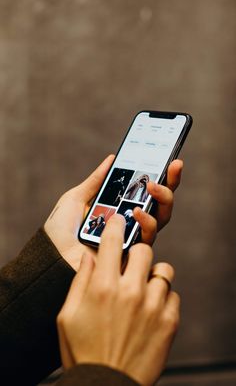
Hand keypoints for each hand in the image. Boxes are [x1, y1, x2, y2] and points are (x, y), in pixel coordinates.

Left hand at [44, 155, 182, 269]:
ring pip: (161, 219)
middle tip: (173, 167)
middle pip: (161, 204)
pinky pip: (148, 238)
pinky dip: (147, 222)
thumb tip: (112, 158)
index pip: (146, 191)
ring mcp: (132, 238)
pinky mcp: (131, 253)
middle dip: (170, 184)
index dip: (162, 176)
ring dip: (162, 200)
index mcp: (119, 208)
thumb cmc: (61, 230)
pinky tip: (137, 212)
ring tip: (152, 187)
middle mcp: (130, 223)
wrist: (52, 256)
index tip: (172, 159)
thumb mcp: (77, 198)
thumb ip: (96, 180)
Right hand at [57, 215, 179, 384]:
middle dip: (136, 253)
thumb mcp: (67, 315)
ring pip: (163, 270)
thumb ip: (80, 280)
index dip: (115, 225)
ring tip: (142, 289)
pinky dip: (163, 298)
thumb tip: (89, 255)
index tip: (117, 219)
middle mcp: (131, 291)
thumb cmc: (82, 351)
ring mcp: (153, 306)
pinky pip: (173, 295)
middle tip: (130, 265)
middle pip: (144, 249)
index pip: (112, 240)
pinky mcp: (169, 322)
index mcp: (103, 287)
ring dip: (151, 276)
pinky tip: (150, 310)